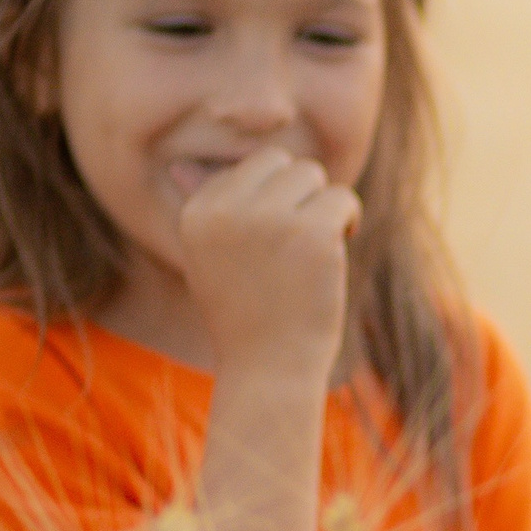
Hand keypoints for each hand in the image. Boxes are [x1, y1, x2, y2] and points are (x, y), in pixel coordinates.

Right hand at [177, 144, 358, 381]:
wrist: (269, 367)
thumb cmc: (245, 315)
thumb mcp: (209, 260)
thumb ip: (206, 212)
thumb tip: (182, 166)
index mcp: (197, 212)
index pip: (249, 167)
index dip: (272, 200)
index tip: (271, 245)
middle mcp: (228, 210)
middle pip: (282, 163)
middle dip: (299, 195)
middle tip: (299, 242)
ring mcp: (271, 219)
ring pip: (313, 175)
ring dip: (323, 206)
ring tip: (314, 248)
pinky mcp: (313, 233)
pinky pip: (342, 197)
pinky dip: (348, 219)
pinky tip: (338, 250)